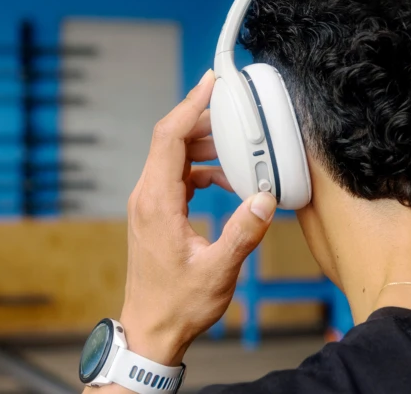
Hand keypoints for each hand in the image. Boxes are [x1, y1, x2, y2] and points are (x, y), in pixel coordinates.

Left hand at [120, 69, 277, 365]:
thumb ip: (243, 233)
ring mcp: (148, 203)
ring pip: (172, 156)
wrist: (151, 328)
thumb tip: (265, 199)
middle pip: (169, 139)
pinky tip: (224, 179)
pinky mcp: (155, 213)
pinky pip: (175, 175)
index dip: (190, 104)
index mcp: (156, 201)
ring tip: (236, 144)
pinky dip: (199, 168)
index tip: (212, 82)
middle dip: (202, 119)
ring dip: (202, 144)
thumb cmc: (178, 304)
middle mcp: (146, 196)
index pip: (168, 136)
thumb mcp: (218, 271)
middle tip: (234, 109)